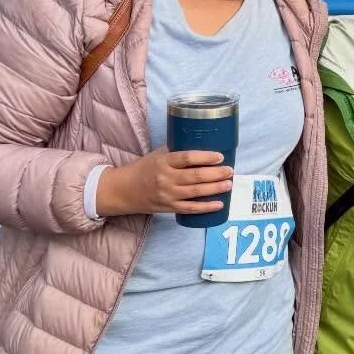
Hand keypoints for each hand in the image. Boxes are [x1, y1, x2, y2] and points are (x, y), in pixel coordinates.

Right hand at [96, 147, 232, 217]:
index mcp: (163, 162)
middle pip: (195, 176)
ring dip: (215, 188)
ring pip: (195, 192)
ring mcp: (168, 195)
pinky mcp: (169, 208)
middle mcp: (166, 178)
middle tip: (230, 170)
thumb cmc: (143, 169)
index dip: (205, 157)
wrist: (123, 190)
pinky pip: (190, 209)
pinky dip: (206, 207)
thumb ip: (176, 151)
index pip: (187, 158)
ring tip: (229, 184)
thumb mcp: (157, 155)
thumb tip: (201, 144)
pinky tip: (220, 204)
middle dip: (216, 173)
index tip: (220, 156)